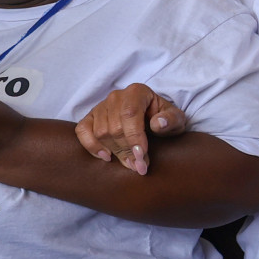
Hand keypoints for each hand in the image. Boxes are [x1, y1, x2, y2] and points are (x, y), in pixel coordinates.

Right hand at [73, 83, 187, 175]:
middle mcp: (116, 96)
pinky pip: (82, 131)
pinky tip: (107, 157)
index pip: (130, 114)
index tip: (142, 158)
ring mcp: (101, 106)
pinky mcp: (90, 117)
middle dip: (127, 150)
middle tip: (139, 166)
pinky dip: (91, 146)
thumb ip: (171, 120)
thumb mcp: (176, 119)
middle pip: (115, 127)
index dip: (135, 138)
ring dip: (115, 152)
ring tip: (130, 163)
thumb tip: (158, 123)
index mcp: (137, 92)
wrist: (152, 117)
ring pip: (101, 132)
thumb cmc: (164, 119)